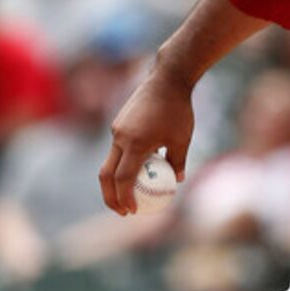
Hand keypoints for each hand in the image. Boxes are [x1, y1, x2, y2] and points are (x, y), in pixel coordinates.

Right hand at [98, 61, 194, 215]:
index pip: (123, 179)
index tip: (132, 211)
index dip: (125, 198)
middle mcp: (120, 137)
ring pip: (110, 162)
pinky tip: (139, 169)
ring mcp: (117, 129)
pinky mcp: (119, 123)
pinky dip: (123, 163)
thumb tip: (177, 181)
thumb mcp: (183, 139)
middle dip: (111, 197)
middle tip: (123, 211)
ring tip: (129, 195)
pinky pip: (117, 149)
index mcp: (135, 143)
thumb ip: (178, 161)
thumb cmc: (178, 109)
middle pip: (106, 175)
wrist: (167, 78)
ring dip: (116, 181)